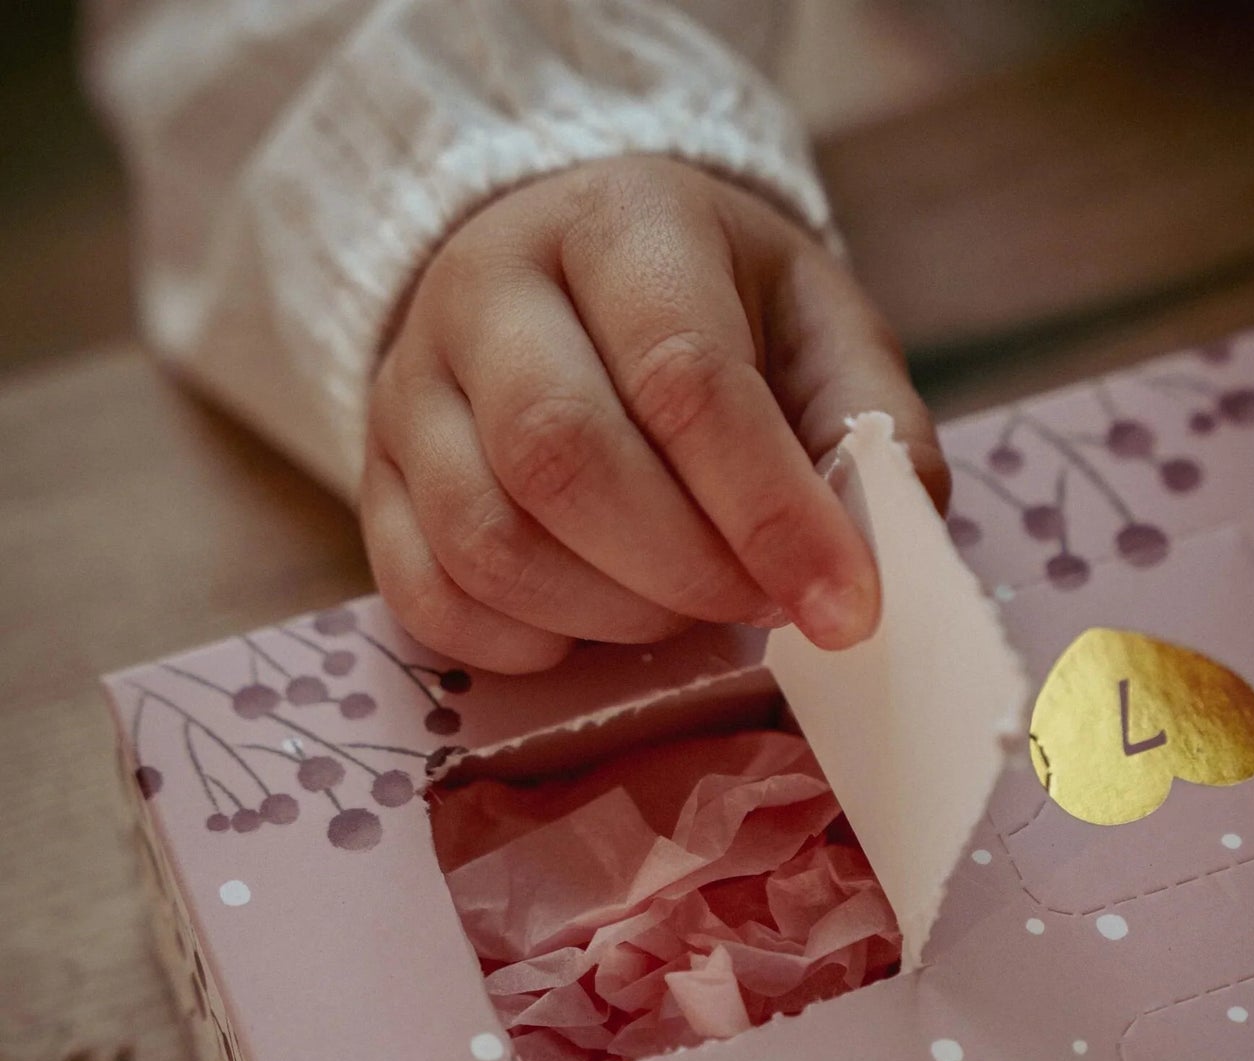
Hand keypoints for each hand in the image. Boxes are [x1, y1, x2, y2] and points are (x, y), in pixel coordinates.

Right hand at [363, 155, 947, 672]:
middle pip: (563, 461)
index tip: (840, 608)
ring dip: (609, 614)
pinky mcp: (374, 478)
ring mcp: (408, 387)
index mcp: (619, 224)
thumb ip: (868, 428)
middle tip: (753, 604)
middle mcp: (485, 288)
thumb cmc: (712, 308)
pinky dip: (523, 643)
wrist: (569, 277)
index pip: (684, 378)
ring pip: (488, 540)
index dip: (768, 512)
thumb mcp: (817, 329)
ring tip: (679, 605)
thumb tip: (878, 562)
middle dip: (683, 571)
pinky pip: (429, 597)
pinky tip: (589, 621)